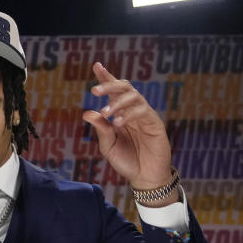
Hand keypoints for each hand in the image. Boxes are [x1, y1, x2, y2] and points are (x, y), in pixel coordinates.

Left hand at [81, 62, 173, 197]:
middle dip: (110, 85)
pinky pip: (143, 110)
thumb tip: (87, 113)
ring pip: (134, 96)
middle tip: (95, 91)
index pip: (114, 91)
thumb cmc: (127, 161)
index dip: (106, 77)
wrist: (144, 177)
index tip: (96, 65)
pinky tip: (119, 122)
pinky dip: (129, 114)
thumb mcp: (109, 146)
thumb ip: (101, 129)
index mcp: (120, 113)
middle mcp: (132, 111)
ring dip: (118, 102)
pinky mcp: (154, 123)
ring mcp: (144, 115)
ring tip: (106, 112)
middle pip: (124, 88)